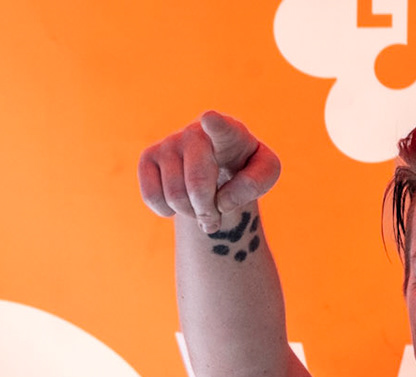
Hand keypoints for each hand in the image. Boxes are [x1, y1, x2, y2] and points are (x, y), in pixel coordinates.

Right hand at [138, 111, 282, 234]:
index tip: (210, 119)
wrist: (217, 166)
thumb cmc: (245, 167)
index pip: (219, 126)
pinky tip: (179, 202)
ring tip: (201, 207)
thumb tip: (221, 201)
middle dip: (208, 211)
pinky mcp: (148, 157)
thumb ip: (255, 183)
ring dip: (191, 214)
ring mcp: (169, 143)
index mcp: (228, 132)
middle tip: (215, 218)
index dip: (214, 124)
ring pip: (174, 195)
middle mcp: (195, 133)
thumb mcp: (266, 173)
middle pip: (197, 183)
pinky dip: (167, 212)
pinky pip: (152, 197)